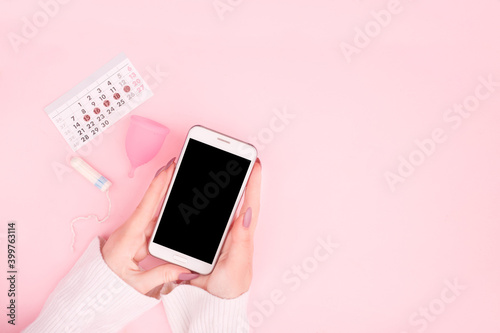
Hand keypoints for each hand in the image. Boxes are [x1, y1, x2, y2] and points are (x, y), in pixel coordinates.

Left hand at [102, 159, 189, 295]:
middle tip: (179, 167)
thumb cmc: (108, 287)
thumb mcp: (136, 285)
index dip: (159, 184)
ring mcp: (135, 235)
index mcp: (128, 237)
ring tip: (185, 189)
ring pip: (156, 218)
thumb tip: (186, 269)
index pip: (147, 206)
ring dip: (170, 205)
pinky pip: (156, 229)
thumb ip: (162, 276)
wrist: (92, 292)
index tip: (168, 167)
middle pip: (153, 206)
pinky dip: (168, 222)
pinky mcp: (138, 241)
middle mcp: (131, 231)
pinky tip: (180, 216)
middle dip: (166, 186)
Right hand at [190, 159, 261, 298]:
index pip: (250, 203)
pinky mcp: (207, 240)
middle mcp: (233, 232)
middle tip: (234, 156)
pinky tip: (195, 192)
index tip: (255, 161)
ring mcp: (220, 235)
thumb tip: (247, 213)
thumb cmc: (227, 289)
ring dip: (217, 186)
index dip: (253, 182)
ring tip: (217, 166)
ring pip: (219, 205)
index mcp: (243, 236)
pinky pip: (205, 216)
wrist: (208, 305)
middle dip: (236, 176)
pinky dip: (201, 203)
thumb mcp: (236, 266)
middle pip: (236, 199)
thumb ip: (241, 241)